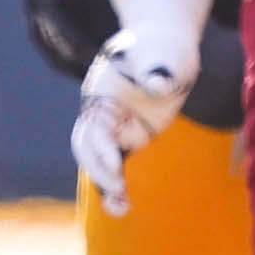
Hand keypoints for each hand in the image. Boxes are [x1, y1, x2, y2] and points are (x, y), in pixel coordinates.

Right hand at [71, 22, 197, 214]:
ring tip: (120, 209)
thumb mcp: (163, 52)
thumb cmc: (162, 46)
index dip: (100, 146)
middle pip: (88, 148)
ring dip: (104, 185)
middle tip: (119, 188)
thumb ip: (158, 68)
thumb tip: (157, 84)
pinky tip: (123, 206)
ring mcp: (115, 127)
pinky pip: (117, 164)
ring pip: (99, 161)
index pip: (94, 126)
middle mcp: (102, 113)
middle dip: (100, 170)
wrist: (166, 45)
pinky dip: (116, 185)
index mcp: (102, 94)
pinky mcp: (131, 136)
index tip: (116, 162)